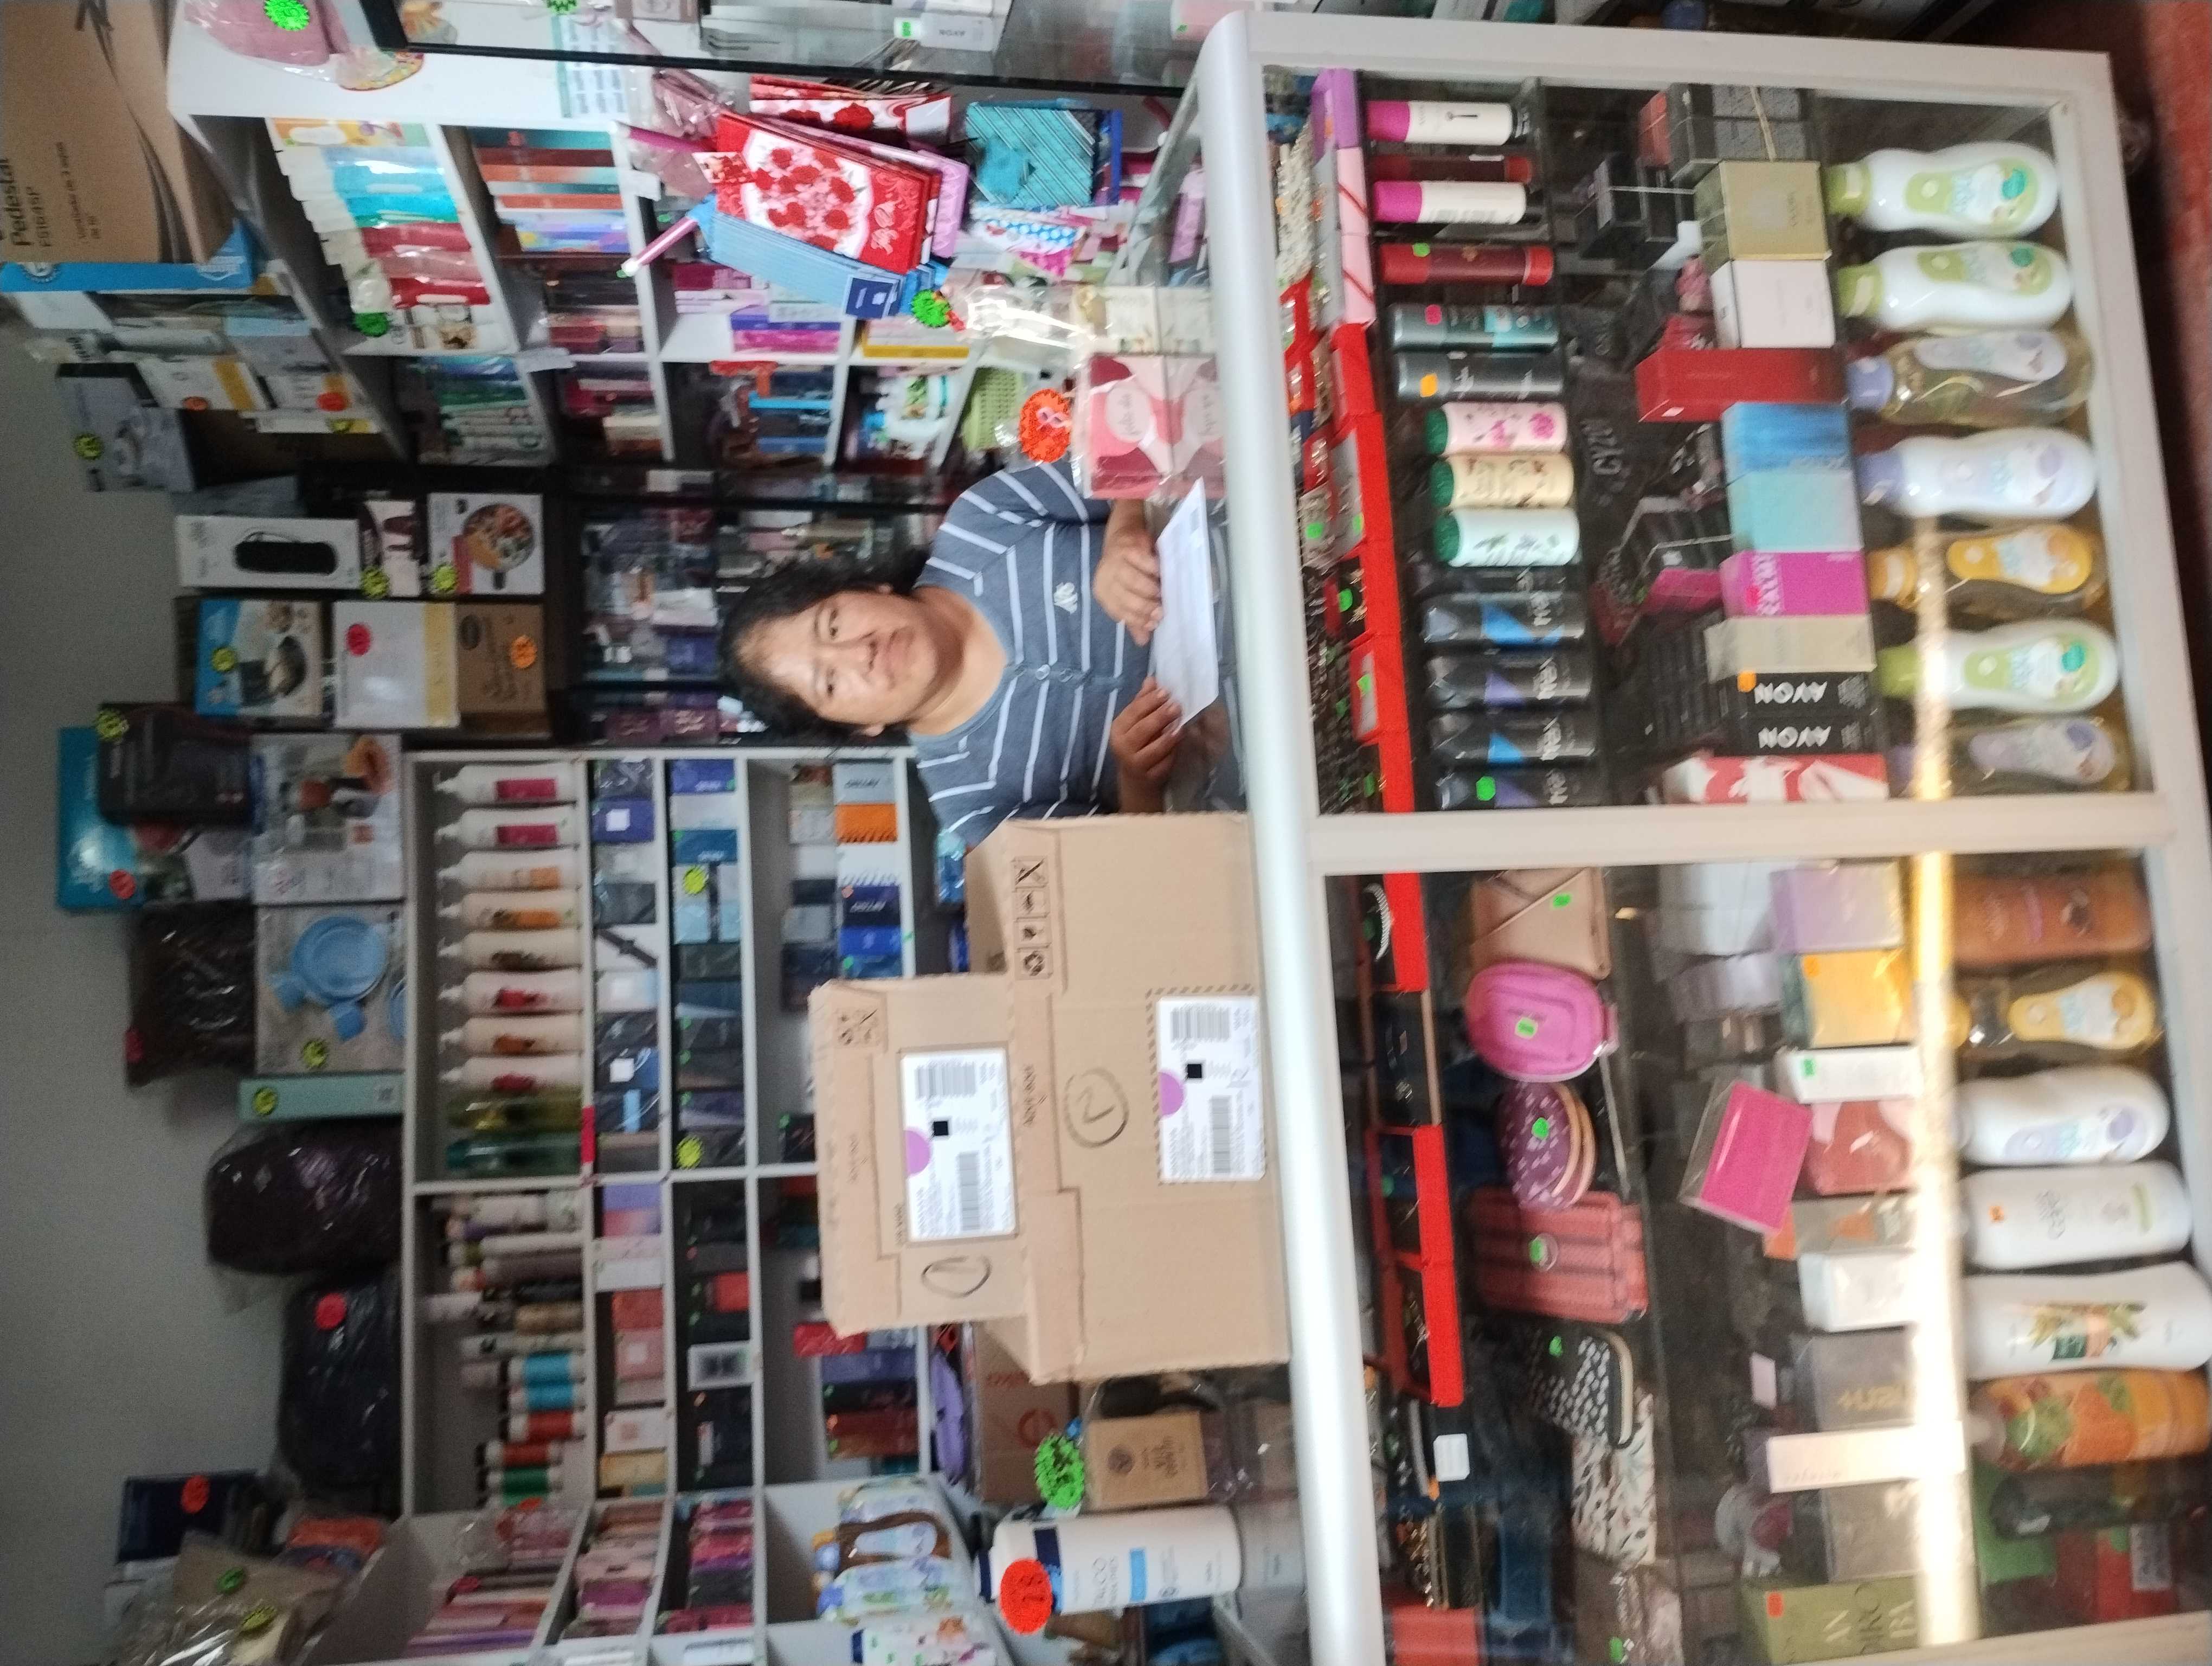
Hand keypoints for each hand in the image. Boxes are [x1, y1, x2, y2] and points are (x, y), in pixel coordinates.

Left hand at [1094, 501, 1162, 644]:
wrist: (1124, 530)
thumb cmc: (1126, 565)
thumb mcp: (1126, 591)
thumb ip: (1134, 616)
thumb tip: (1143, 641)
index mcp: (1102, 590)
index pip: (1119, 611)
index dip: (1136, 620)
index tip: (1153, 625)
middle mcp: (1105, 575)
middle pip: (1126, 598)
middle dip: (1145, 608)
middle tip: (1162, 612)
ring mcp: (1115, 560)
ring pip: (1133, 582)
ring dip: (1150, 591)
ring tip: (1162, 596)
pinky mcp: (1128, 546)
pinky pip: (1143, 563)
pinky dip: (1154, 571)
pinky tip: (1162, 576)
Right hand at [1109, 678, 1180, 810]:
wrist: (1135, 781)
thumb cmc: (1137, 745)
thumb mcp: (1136, 723)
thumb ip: (1143, 702)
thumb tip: (1152, 679)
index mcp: (1118, 728)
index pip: (1133, 711)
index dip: (1150, 701)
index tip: (1166, 692)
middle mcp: (1122, 746)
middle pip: (1142, 729)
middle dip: (1160, 717)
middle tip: (1177, 706)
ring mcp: (1135, 763)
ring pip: (1153, 749)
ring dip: (1168, 737)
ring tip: (1181, 726)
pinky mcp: (1148, 777)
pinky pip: (1162, 764)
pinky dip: (1172, 754)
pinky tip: (1180, 745)